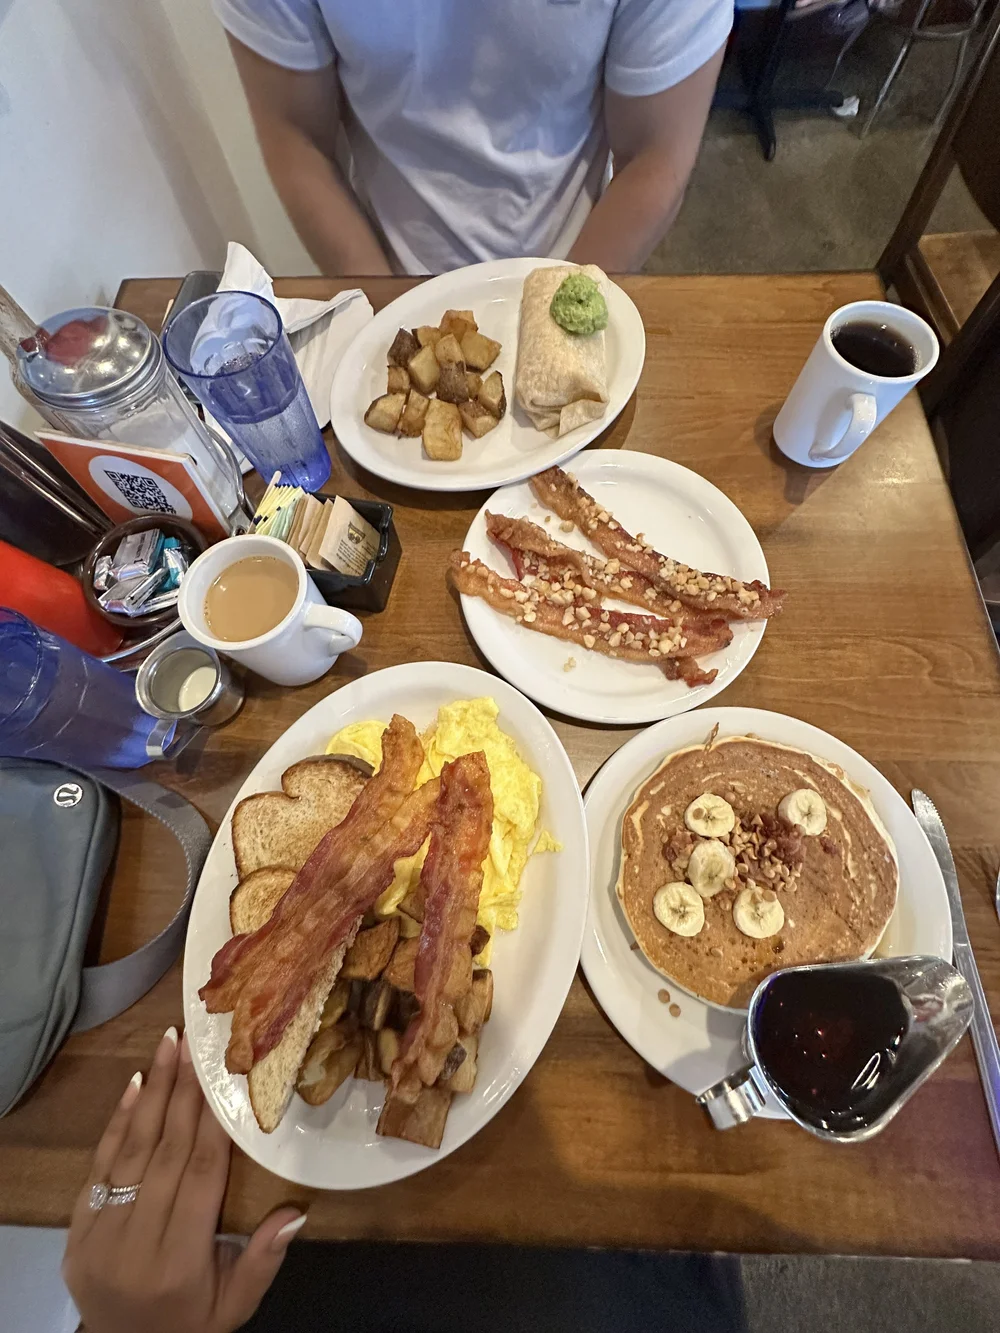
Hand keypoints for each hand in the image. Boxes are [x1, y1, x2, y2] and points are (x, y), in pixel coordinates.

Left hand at [63, 1027, 304, 1332]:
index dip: (212, 1121)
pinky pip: (98, 1168)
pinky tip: (134, 1085)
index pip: (201, 1175)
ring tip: (167, 1045)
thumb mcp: (235, 1305)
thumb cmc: (191, 1323)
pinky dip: (116, 1124)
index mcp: (179, 1262)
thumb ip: (263, 1260)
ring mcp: (99, 1235)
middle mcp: (135, 1244)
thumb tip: (298, 1212)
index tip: (222, 1073)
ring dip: (150, 1092)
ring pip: (130, 1151)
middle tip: (194, 1040)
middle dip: (182, 1091)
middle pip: (165, 1152)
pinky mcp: (76, 1230)